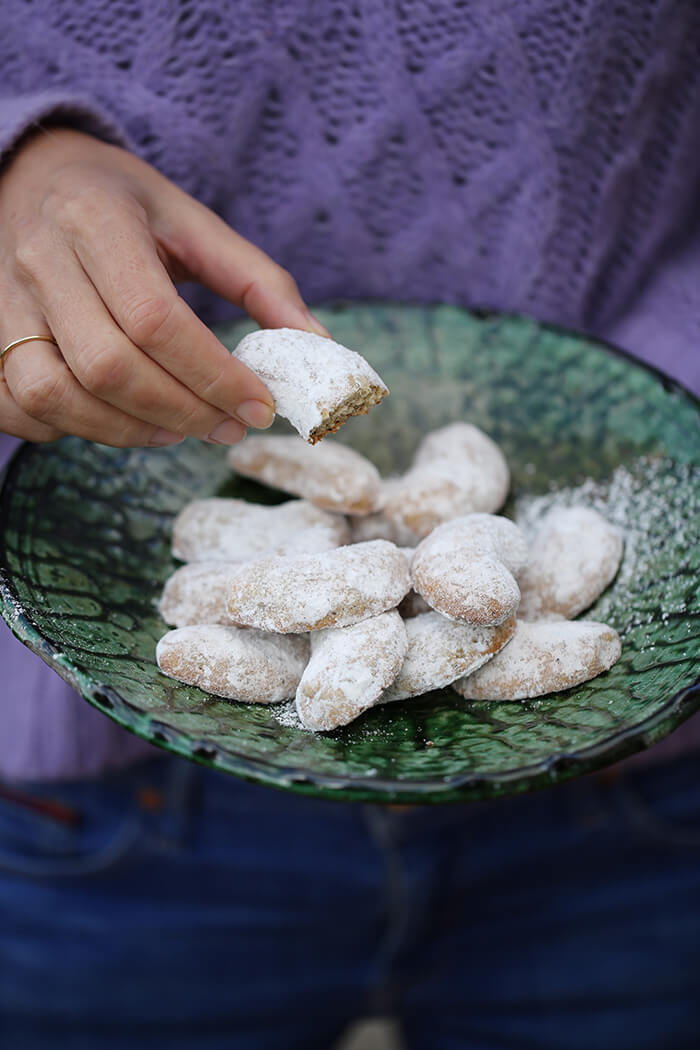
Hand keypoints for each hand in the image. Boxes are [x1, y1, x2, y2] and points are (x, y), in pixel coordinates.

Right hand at [0, 128, 327, 445]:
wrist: (32, 177)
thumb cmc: (124, 206)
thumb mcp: (194, 223)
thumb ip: (258, 281)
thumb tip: (318, 347)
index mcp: (98, 220)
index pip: (155, 318)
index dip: (213, 375)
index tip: (259, 405)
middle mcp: (41, 261)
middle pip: (109, 366)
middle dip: (181, 412)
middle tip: (229, 427)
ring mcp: (4, 302)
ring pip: (57, 395)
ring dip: (128, 431)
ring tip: (180, 430)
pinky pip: (17, 406)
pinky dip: (69, 430)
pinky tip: (118, 421)